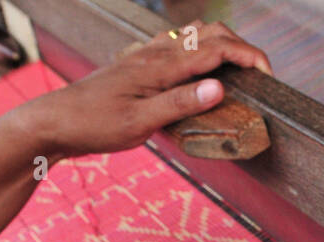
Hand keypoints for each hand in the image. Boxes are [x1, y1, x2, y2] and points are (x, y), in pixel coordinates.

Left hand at [17, 20, 272, 161]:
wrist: (54, 122)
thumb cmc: (93, 125)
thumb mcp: (140, 123)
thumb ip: (181, 104)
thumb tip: (220, 87)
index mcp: (160, 67)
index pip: (215, 50)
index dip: (248, 56)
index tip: (268, 73)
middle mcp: (154, 55)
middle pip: (208, 34)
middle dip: (240, 46)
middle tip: (258, 71)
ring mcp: (144, 57)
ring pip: (192, 37)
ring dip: (220, 45)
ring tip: (237, 69)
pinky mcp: (137, 65)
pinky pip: (175, 47)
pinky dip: (198, 52)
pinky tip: (199, 70)